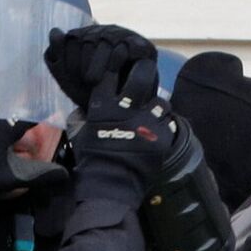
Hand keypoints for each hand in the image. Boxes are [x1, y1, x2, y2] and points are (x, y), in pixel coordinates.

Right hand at [50, 31, 176, 178]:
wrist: (110, 185)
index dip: (115, 66)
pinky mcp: (162, 137)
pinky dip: (163, 125)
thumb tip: (85, 110)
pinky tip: (158, 130)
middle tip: (144, 71)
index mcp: (104, 106)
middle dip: (144, 69)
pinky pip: (168, 122)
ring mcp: (147, 122)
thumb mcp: (82, 134)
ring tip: (154, 112)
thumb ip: (87, 118)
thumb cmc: (92, 161)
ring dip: (157, 105)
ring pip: (161, 100)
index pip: (110, 73)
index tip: (119, 65)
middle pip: (142, 75)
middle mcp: (127, 109)